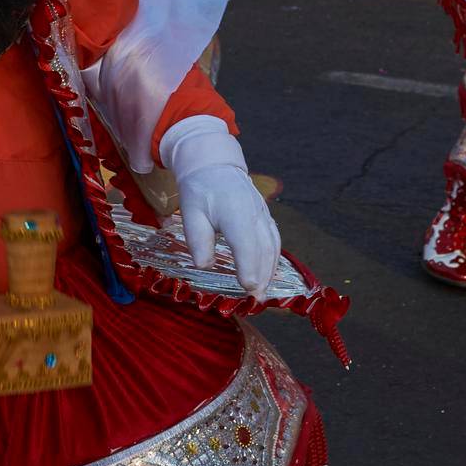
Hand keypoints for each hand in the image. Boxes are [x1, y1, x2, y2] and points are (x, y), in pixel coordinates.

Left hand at [162, 116, 279, 298]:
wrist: (215, 164)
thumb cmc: (200, 190)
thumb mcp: (190, 212)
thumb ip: (197, 240)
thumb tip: (205, 266)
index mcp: (235, 211)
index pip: (246, 243)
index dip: (249, 267)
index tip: (248, 287)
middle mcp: (254, 213)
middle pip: (264, 248)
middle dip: (263, 276)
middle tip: (256, 300)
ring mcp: (263, 214)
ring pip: (273, 245)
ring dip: (270, 271)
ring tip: (263, 293)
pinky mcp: (265, 216)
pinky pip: (275, 239)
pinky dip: (274, 259)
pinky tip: (268, 273)